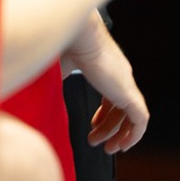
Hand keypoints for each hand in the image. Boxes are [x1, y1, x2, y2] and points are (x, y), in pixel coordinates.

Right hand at [61, 17, 148, 153]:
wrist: (77, 32)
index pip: (112, 96)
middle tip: (97, 141)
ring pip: (131, 115)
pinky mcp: (128, 92)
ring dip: (120, 134)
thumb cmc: (64, 44)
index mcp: (104, 69)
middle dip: (110, 128)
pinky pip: (140, 118)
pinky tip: (124, 144)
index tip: (93, 126)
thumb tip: (38, 98)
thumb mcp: (56, 70)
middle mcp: (119, 75)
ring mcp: (125, 83)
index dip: (104, 114)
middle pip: (120, 108)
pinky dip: (134, 133)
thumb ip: (54, 85)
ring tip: (107, 148)